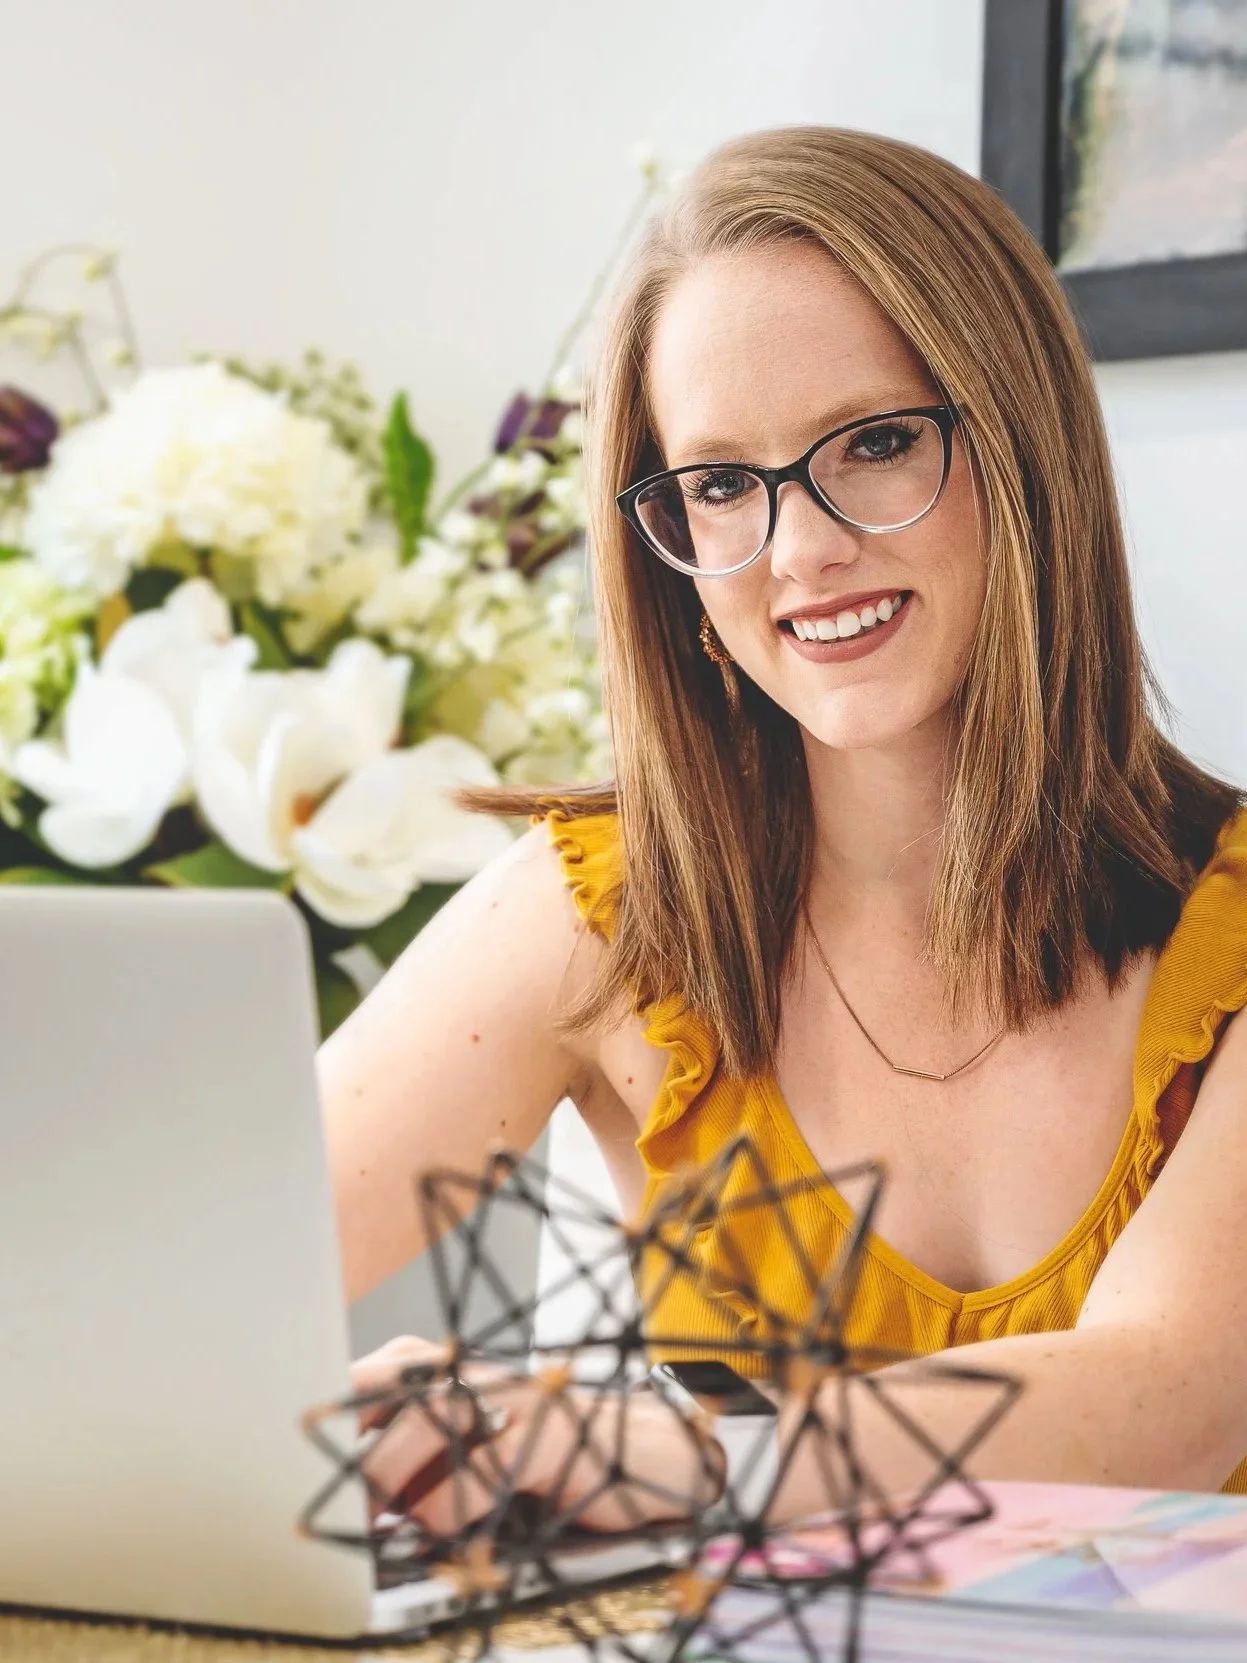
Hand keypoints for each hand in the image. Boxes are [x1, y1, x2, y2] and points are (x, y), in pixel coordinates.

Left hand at [350, 1338, 725, 1537]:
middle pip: (392, 1394)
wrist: (652, 1448)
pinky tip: (447, 1529)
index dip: (333, 1413)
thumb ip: (418, 1451)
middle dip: (357, 1456)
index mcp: (454, 1367)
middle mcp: (481, 1373)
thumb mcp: (480, 1440)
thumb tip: (348, 1490)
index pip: (374, 1374)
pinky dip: (449, 1510)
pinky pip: (479, 1473)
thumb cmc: (551, 1450)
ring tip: (390, 1520)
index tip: (298, 1452)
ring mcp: (515, 1402)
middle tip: (344, 1507)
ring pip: (428, 1427)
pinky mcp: (548, 1440)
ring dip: (396, 1483)